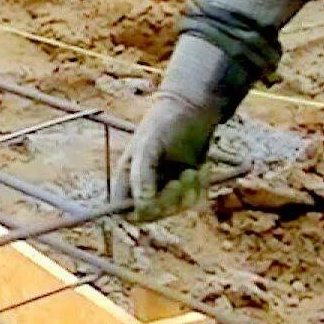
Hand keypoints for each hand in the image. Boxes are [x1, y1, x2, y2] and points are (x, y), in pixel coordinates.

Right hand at [115, 84, 228, 222]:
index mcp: (127, 176)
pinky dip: (200, 187)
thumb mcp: (149, 145)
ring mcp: (166, 186)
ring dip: (187, 192)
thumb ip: (142, 174)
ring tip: (191, 170)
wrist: (193, 109)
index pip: (123, 209)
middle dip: (168, 200)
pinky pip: (193, 200)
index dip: (136, 212)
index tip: (152, 203)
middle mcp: (145, 185)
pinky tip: (201, 168)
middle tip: (178, 181)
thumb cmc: (165, 122)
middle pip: (152, 214)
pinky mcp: (187, 186)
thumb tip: (143, 204)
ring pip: (175, 209)